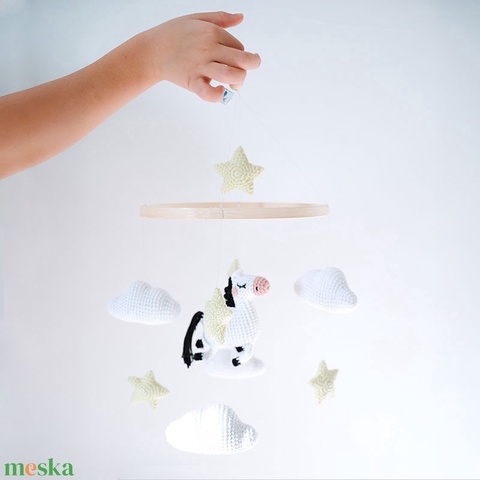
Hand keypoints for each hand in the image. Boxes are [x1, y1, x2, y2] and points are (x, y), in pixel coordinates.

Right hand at [136, 11, 260, 101]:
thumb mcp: (197, 18)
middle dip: (250, 68)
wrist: (151, 51)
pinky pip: (208, 93)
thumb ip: (221, 18)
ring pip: (230, 75)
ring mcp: (200, 66)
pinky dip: (218, 96)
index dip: (241, 55)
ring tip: (232, 85)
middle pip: (243, 60)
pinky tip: (218, 92)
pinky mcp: (191, 81)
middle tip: (241, 74)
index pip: (240, 47)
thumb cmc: (174, 34)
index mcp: (213, 32)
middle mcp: (209, 48)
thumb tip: (241, 17)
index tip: (231, 61)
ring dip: (238, 82)